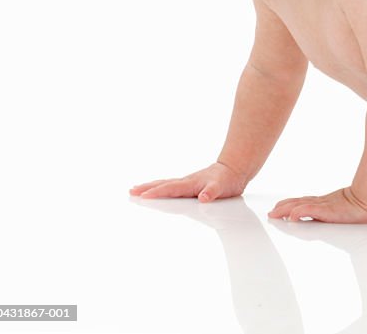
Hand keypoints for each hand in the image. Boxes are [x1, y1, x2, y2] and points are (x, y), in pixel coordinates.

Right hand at [129, 161, 248, 201]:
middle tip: (131, 191)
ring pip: (165, 184)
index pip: (171, 188)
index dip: (157, 192)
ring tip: (136, 189)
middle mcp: (186, 182)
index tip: (143, 195)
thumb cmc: (228, 179)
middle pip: (163, 184)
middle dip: (147, 188)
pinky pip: (171, 187)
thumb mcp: (222, 187)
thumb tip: (203, 198)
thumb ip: (212, 192)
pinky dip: (160, 188)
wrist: (235, 169)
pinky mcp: (190, 185)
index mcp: (191, 184)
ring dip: (150, 187)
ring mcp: (187, 183)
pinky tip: (157, 190)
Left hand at [268, 187, 366, 223]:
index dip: (289, 204)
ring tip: (274, 214)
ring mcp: (323, 206)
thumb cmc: (361, 205)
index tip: (279, 208)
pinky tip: (291, 216)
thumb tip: (328, 215)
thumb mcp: (344, 209)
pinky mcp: (326, 210)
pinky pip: (309, 211)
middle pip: (297, 203)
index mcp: (324, 203)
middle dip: (282, 208)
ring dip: (285, 210)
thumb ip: (334, 211)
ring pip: (299, 206)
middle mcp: (321, 203)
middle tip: (271, 212)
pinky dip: (299, 212)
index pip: (303, 202)